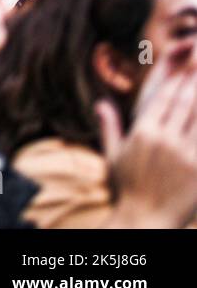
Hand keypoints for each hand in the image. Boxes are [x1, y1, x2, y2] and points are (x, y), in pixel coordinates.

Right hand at [102, 43, 196, 227]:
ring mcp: (183, 154)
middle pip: (183, 103)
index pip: (163, 99)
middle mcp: (163, 140)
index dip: (176, 81)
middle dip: (194, 83)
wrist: (143, 220)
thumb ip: (110, 126)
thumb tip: (101, 104)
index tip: (185, 68)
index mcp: (142, 133)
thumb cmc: (126, 189)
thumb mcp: (113, 156)